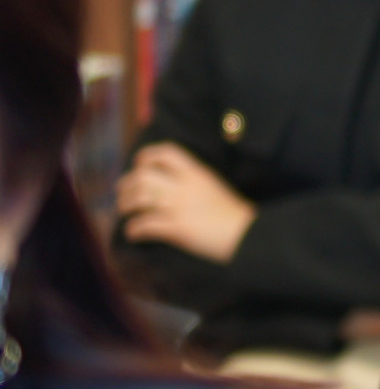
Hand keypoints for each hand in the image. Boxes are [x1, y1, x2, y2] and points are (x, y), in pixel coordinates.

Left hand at [116, 143, 256, 263]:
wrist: (248, 235)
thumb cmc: (233, 214)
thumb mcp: (214, 187)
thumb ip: (193, 183)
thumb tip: (169, 187)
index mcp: (197, 173)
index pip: (166, 153)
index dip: (147, 156)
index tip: (138, 164)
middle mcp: (186, 186)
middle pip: (144, 176)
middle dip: (127, 185)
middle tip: (122, 194)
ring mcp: (180, 206)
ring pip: (140, 198)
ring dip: (126, 205)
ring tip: (125, 212)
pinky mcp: (177, 228)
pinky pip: (146, 224)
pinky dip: (134, 229)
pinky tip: (133, 233)